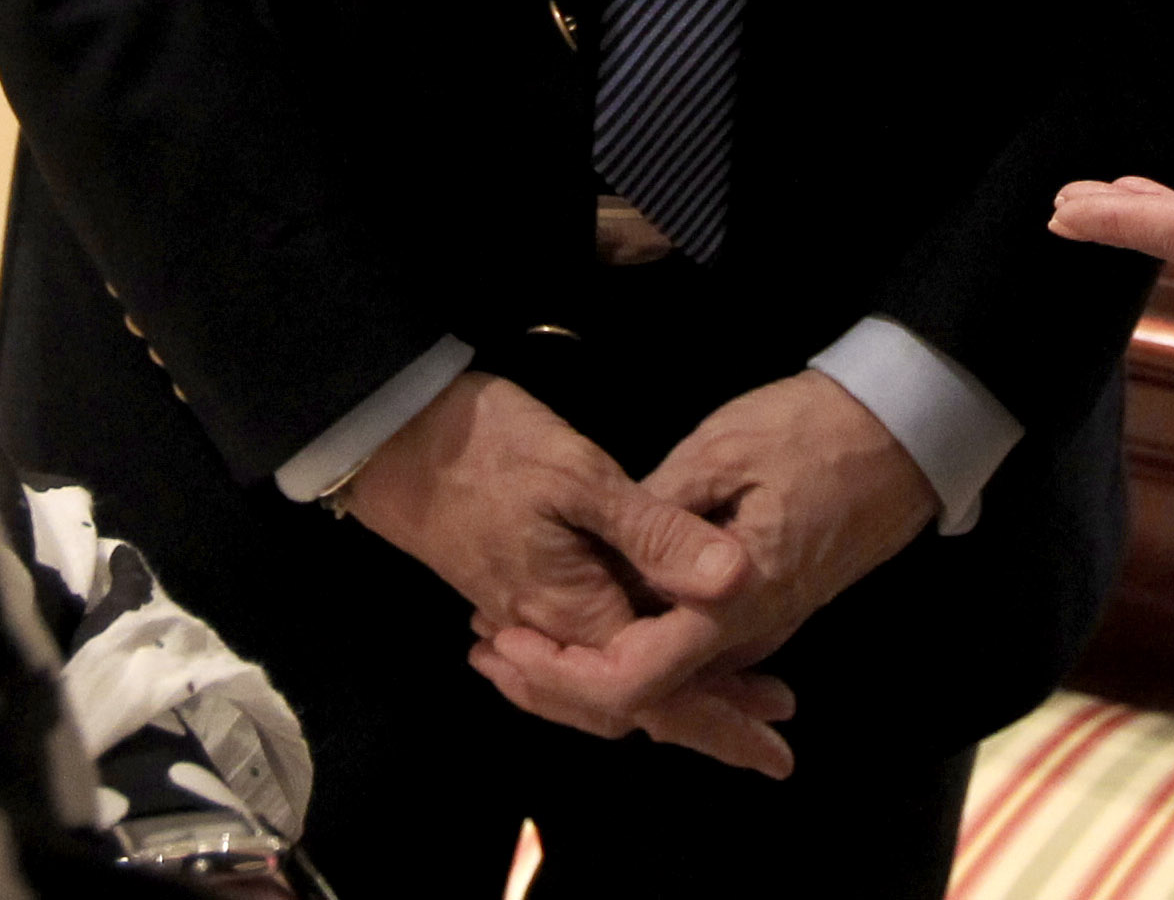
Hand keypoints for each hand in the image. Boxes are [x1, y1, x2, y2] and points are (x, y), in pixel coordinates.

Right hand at [339, 370, 783, 764]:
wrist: (395, 436)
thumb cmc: (489, 447)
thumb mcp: (581, 476)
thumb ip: (656, 533)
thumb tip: (737, 580)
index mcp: (572, 614)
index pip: (656, 692)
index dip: (722, 719)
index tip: (778, 739)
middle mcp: (549, 632)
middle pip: (634, 702)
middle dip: (707, 718)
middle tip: (773, 721)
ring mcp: (529, 616)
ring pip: (604, 684)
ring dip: (669, 693)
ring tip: (732, 692)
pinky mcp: (520, 594)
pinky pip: (580, 656)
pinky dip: (620, 668)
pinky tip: (649, 645)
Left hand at [468, 370, 934, 775]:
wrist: (913, 424)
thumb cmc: (818, 426)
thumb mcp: (725, 449)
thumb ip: (659, 517)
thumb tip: (601, 563)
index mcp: (734, 602)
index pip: (632, 683)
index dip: (560, 675)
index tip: (505, 640)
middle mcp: (749, 632)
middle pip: (641, 699)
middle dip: (557, 682)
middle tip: (487, 646)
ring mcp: (765, 626)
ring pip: (665, 679)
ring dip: (587, 664)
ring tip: (515, 633)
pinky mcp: (770, 608)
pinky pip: (690, 652)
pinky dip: (630, 645)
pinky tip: (589, 613)